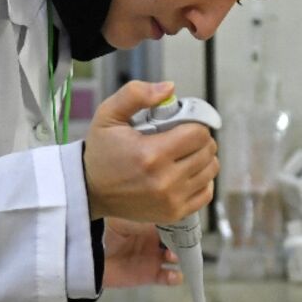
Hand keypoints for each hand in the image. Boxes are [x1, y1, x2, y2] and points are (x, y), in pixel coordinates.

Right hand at [82, 81, 217, 222]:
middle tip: (181, 136)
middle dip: (199, 139)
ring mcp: (171, 200)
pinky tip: (186, 172)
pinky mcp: (174, 213)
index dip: (194, 123)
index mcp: (151, 154)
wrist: (91, 191)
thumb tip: (169, 88)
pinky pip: (206, 193)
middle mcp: (165, 181)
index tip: (182, 123)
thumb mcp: (108, 115)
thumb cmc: (100, 153)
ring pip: (210, 170)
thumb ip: (136, 94)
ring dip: (202, 158)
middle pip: (207, 151)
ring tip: (183, 153)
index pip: (198, 133)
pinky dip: (201, 180)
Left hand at [101, 217, 182, 287]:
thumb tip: (173, 219)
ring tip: (172, 256)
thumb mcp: (131, 220)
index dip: (180, 223)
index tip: (188, 224)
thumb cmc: (105, 231)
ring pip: (176, 257)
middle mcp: (153, 239)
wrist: (87, 255)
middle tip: (186, 241)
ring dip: (180, 257)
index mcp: (149, 222)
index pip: (171, 221)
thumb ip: (153, 221)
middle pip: (177, 239)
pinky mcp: (149, 275)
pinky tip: (173, 275)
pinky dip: (174, 277)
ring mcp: (152, 257)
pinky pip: (168, 277)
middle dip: (184, 241)